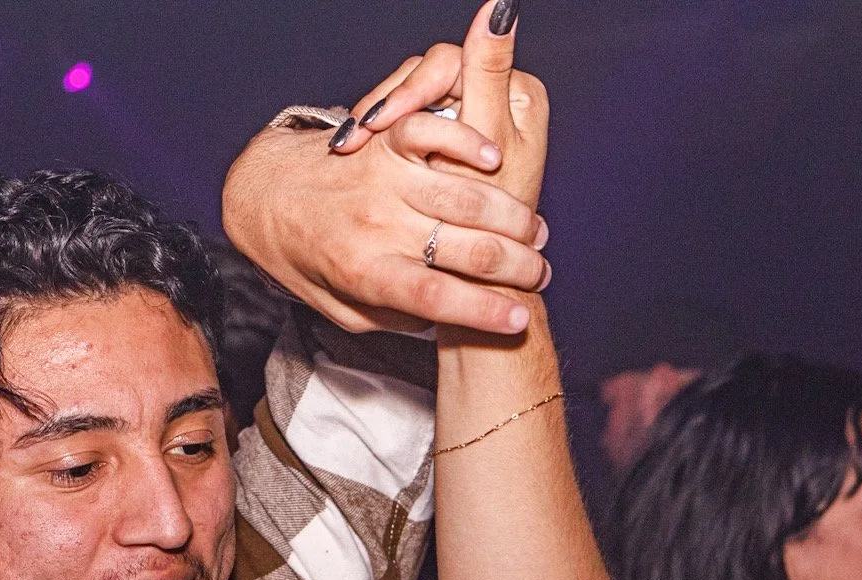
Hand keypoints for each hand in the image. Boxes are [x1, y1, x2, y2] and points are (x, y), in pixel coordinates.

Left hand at [222, 34, 547, 332]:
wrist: (265, 198)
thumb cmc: (308, 260)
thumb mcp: (341, 308)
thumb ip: (391, 317)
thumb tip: (441, 322)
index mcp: (366, 274)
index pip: (436, 299)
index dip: (484, 312)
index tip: (521, 321)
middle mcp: (377, 226)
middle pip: (466, 249)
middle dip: (518, 267)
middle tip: (541, 276)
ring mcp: (382, 179)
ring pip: (465, 194)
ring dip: (512, 215)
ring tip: (535, 234)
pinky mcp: (385, 141)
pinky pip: (435, 133)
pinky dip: (471, 143)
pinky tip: (498, 162)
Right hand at [337, 5, 550, 216]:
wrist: (480, 271)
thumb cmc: (493, 218)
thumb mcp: (489, 140)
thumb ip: (488, 71)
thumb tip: (501, 6)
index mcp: (513, 91)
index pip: (450, 63)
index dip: (411, 87)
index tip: (382, 120)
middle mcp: (489, 98)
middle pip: (424, 78)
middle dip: (387, 105)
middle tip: (356, 137)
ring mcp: (460, 119)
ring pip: (407, 98)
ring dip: (375, 119)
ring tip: (348, 147)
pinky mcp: (437, 141)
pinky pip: (399, 122)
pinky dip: (376, 133)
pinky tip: (351, 150)